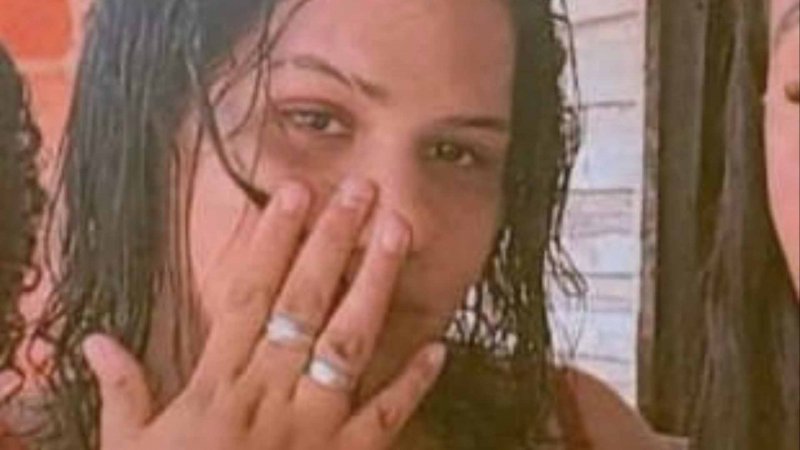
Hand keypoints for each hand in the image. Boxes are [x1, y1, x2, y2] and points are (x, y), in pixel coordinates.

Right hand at [83, 178, 446, 449]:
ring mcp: (313, 428)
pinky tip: (438, 348)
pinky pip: (382, 420)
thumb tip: (95, 344)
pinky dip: (411, 386)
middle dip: (333, 242)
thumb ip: (122, 393)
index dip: (273, 240)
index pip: (249, 296)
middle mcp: (270, 396)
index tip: (295, 193)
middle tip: (360, 190)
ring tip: (396, 233)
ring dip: (374, 287)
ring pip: (347, 346)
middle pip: (305, 305)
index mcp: (218, 388)